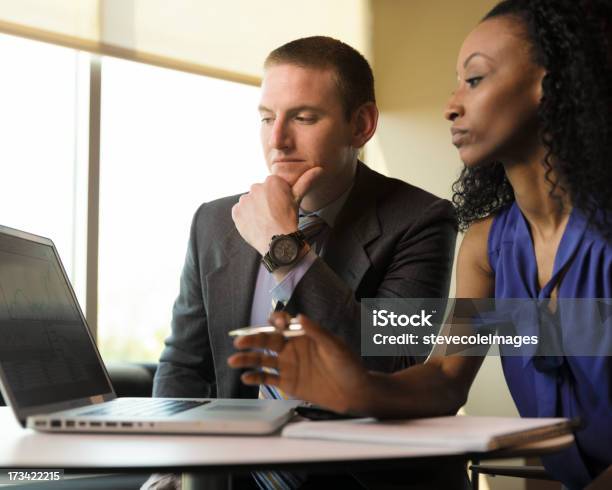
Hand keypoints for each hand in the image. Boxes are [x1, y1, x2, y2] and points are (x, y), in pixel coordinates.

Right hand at [227, 312, 369, 413]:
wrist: (354, 392)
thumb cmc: (348, 365)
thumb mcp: (334, 345)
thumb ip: (316, 331)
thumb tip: (299, 316)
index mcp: (302, 335)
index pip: (282, 323)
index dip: (275, 321)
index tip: (275, 324)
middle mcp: (291, 348)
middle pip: (267, 340)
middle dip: (252, 340)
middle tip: (240, 342)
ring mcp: (288, 365)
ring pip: (262, 359)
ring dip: (248, 359)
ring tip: (234, 360)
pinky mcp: (288, 382)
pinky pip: (268, 379)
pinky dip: (256, 378)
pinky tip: (246, 377)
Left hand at [231, 167, 322, 254]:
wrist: (277, 241)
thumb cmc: (289, 219)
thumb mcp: (298, 199)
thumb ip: (306, 181)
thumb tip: (320, 169)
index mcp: (271, 181)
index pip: (270, 186)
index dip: (275, 198)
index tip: (280, 207)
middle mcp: (255, 187)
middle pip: (259, 193)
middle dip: (263, 202)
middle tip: (272, 216)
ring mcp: (244, 199)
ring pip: (249, 202)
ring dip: (254, 209)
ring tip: (264, 221)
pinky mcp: (236, 212)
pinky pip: (239, 212)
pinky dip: (245, 218)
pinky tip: (255, 224)